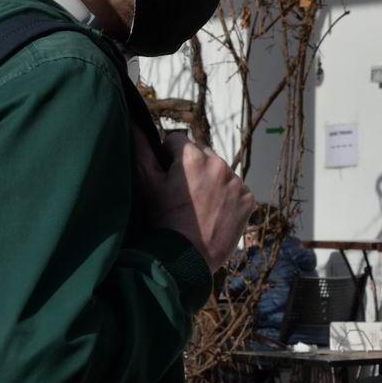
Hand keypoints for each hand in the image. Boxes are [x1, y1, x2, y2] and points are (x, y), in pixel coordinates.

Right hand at [134, 131, 254, 267]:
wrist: (185, 259)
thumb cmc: (162, 220)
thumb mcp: (147, 183)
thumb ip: (141, 149)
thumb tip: (133, 124)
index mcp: (192, 157)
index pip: (177, 140)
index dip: (167, 157)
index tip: (165, 176)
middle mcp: (219, 164)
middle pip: (202, 153)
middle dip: (192, 166)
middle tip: (181, 192)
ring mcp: (237, 182)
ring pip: (220, 171)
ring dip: (211, 180)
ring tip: (198, 204)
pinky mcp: (248, 200)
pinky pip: (236, 189)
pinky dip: (227, 197)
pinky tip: (214, 213)